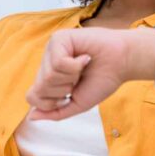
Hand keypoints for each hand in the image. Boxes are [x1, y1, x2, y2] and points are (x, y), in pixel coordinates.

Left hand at [25, 27, 154, 120]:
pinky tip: (85, 58)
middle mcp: (47, 62)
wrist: (123, 63)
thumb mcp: (77, 104)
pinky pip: (58, 63)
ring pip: (48, 76)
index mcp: (49, 78)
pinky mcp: (59, 38)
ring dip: (71, 78)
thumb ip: (55, 112)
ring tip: (83, 67)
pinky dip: (75, 66)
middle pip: (39, 88)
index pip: (33, 96)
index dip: (51, 102)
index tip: (70, 94)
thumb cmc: (102, 80)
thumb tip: (31, 117)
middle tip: (78, 80)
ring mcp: (51, 50)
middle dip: (63, 90)